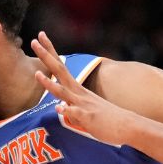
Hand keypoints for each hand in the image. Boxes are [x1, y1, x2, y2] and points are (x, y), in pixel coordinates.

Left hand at [30, 31, 135, 145]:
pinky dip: (68, 110)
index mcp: (77, 89)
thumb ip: (72, 106)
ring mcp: (84, 104)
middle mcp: (79, 93)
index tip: (39, 37)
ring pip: (64, 93)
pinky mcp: (90, 118)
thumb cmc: (106, 119)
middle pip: (60, 71)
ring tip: (36, 74)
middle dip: (46, 56)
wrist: (129, 126)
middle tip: (33, 41)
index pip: (60, 67)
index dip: (49, 53)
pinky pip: (77, 114)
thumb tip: (61, 107)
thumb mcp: (85, 108)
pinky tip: (59, 108)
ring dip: (50, 84)